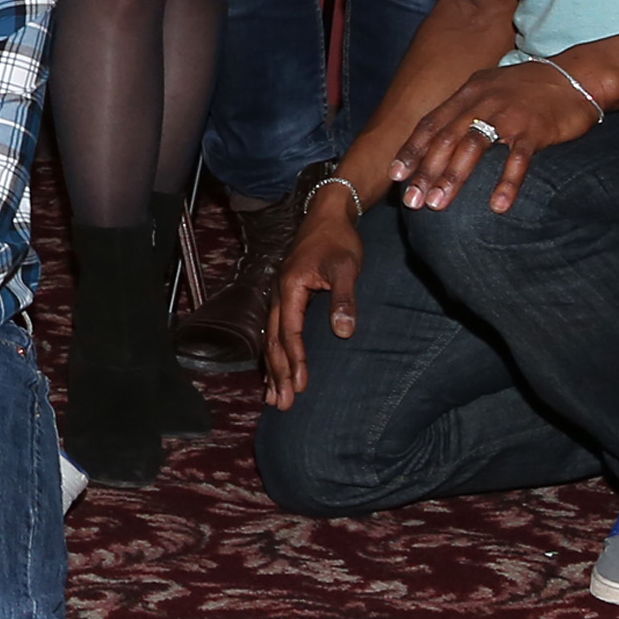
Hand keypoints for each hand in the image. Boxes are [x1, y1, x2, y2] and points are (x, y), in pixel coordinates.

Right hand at [262, 185, 364, 410]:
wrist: (329, 214)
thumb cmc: (339, 240)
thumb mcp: (346, 268)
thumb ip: (343, 299)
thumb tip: (344, 332)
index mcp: (291, 286)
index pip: (290, 331)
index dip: (295, 360)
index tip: (301, 385)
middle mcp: (279, 293)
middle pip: (274, 340)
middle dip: (278, 373)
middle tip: (282, 404)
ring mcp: (280, 294)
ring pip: (271, 338)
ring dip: (273, 368)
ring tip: (274, 397)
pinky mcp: (286, 295)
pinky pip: (276, 330)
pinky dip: (275, 353)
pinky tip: (277, 369)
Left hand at [389, 59, 602, 216]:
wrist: (577, 76)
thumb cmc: (532, 87)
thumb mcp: (492, 88)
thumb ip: (468, 108)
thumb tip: (443, 133)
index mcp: (468, 93)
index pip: (432, 123)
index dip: (412, 149)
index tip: (395, 174)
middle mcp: (482, 101)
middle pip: (445, 138)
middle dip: (425, 171)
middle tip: (411, 201)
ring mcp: (508, 114)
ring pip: (472, 147)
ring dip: (452, 177)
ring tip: (438, 205)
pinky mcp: (535, 129)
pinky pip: (517, 159)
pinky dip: (506, 183)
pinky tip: (497, 207)